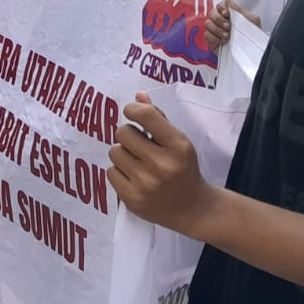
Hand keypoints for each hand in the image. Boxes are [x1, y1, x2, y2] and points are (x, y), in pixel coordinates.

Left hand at [107, 93, 214, 235]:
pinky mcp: (132, 199)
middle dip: (128, 135)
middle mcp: (162, 165)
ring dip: (122, 153)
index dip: (132, 109)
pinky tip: (134, 177)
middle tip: (138, 143)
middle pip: (123, 132)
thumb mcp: (178, 142)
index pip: (145, 116)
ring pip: (114, 152)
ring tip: (137, 161)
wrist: (192, 208)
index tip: (132, 113)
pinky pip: (110, 172)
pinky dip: (119, 172)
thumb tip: (138, 96)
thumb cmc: (183, 168)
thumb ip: (158, 118)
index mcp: (178, 146)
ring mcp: (146, 184)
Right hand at [204, 0, 259, 50]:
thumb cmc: (253, 36)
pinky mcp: (212, 41)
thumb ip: (238, 9)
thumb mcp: (251, 19)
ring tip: (227, 35)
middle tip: (228, 26)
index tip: (227, 14)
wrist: (252, 52)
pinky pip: (206, 35)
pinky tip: (222, 41)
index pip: (220, 5)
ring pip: (208, 23)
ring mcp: (216, 31)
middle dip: (219, 20)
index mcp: (231, 15)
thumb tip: (228, 0)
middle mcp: (222, 22)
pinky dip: (214, 38)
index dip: (221, 8)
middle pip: (212, 13)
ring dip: (217, 29)